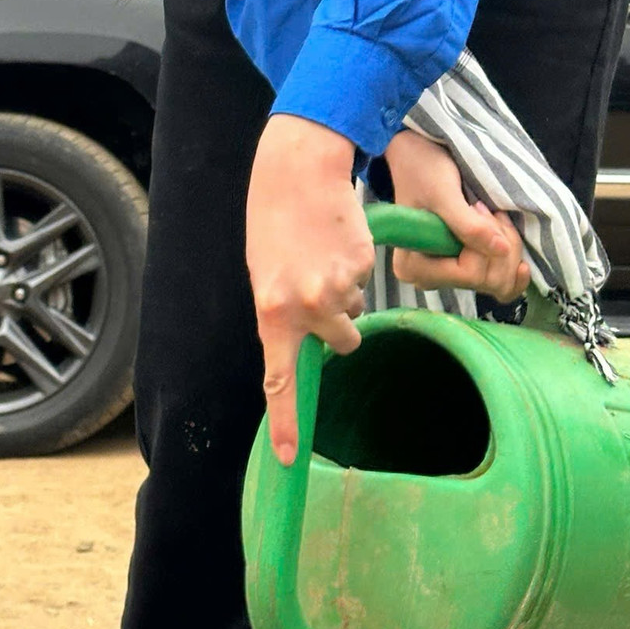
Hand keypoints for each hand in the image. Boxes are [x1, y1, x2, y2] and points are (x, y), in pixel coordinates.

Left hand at [246, 115, 371, 465]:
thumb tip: (306, 345)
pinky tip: (337, 238)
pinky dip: (354, 266)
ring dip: (347, 295)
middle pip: (341, 343)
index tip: (288, 459)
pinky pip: (364, 281)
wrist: (299, 169)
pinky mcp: (362, 265)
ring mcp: (338, 286)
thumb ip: (282, 314)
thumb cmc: (274, 220)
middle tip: (321, 287)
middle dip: (338, 325)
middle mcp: (306, 306)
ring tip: (326, 256)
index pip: (280, 379)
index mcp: (272, 311)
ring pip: (355, 313)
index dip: (287, 422)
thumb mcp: (264, 273)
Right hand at [383, 128, 528, 299]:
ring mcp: (447, 276)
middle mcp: (428, 279)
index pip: (468, 274)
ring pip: (498, 281)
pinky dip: (511, 261)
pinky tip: (509, 240)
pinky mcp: (462, 268)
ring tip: (492, 216)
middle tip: (486, 210)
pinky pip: (498, 283)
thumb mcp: (444, 194)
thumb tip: (500, 251)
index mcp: (414, 267)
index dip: (484, 243)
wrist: (421, 157)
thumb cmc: (424, 170)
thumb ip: (468, 226)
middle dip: (499, 245)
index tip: (476, 209)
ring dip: (506, 247)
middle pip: (486, 282)